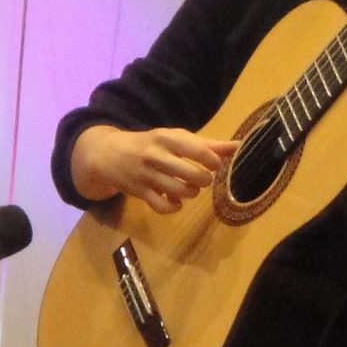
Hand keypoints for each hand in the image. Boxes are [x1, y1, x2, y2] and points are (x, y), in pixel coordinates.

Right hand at [72, 125, 238, 211]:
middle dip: (204, 180)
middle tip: (202, 178)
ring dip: (191, 193)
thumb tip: (238, 147)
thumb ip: (206, 144)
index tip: (213, 164)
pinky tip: (176, 202)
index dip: (212, 161)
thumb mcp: (175, 139)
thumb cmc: (151, 144)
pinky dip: (174, 207)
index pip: (198, 150)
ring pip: (179, 192)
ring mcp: (146, 175)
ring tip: (190, 189)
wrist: (109, 154)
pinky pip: (162, 207)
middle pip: (192, 174)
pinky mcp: (139, 193)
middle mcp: (156, 156)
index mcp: (167, 139)